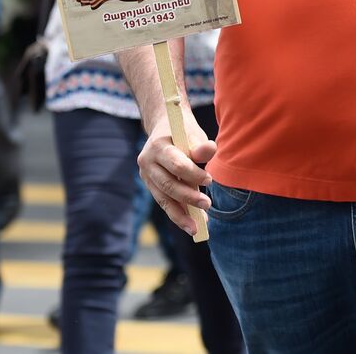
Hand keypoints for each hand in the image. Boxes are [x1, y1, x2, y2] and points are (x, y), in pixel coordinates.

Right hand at [136, 110, 214, 235]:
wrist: (164, 128)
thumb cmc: (183, 132)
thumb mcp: (193, 134)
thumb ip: (201, 146)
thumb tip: (210, 150)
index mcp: (158, 146)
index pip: (176, 165)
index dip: (193, 175)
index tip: (210, 181)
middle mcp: (147, 162)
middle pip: (168, 185)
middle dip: (188, 198)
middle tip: (207, 205)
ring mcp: (146, 175)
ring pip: (163, 199)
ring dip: (181, 215)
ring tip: (197, 228)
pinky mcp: (150, 185)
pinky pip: (163, 202)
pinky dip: (177, 214)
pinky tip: (190, 224)